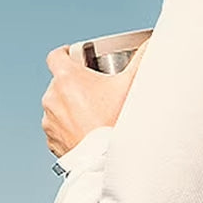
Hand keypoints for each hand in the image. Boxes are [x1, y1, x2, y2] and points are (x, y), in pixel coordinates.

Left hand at [42, 42, 147, 157]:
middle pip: (61, 82)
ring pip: (59, 105)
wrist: (105, 159)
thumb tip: (153, 42)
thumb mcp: (131, 85)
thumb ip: (143, 58)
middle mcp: (52, 97)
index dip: (66, 54)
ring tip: (94, 115)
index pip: (56, 56)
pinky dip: (69, 127)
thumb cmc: (115, 122)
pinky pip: (58, 127)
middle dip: (77, 84)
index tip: (76, 57)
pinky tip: (87, 131)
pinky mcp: (52, 139)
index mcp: (67, 79)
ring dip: (71, 106)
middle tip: (99, 92)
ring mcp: (50, 120)